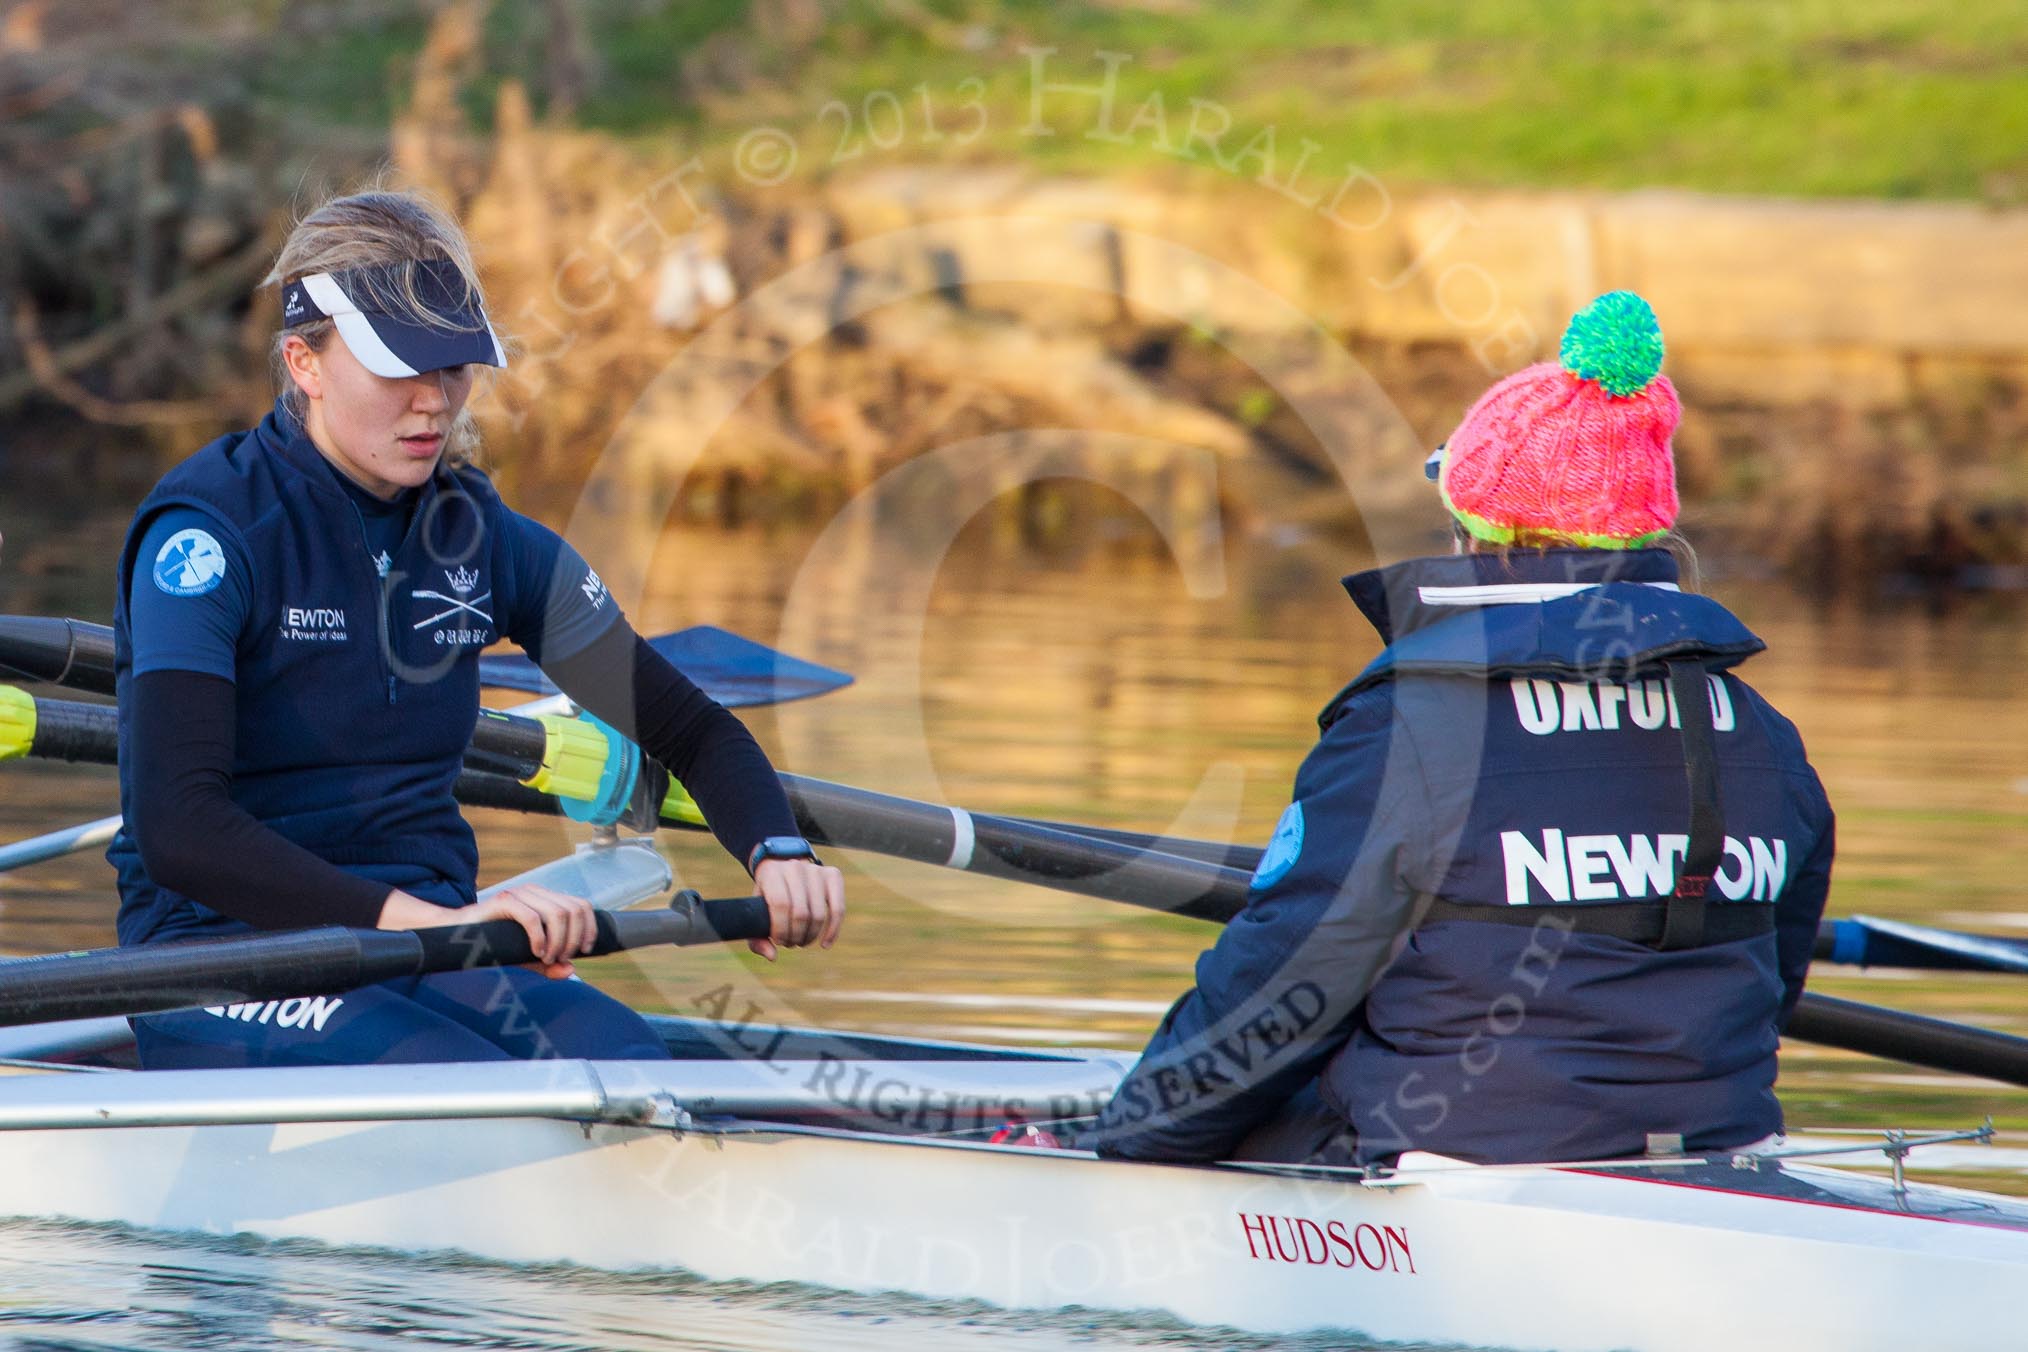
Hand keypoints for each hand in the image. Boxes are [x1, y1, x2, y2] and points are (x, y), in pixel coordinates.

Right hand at [378, 883, 595, 979]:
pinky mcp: (503, 901)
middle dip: (573, 939)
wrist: (455, 935)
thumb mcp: (525, 957)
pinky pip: (532, 917)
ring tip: (546, 958)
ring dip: (557, 941)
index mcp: (545, 899)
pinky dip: (539, 938)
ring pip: (558, 913)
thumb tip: (570, 971)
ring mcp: (519, 894)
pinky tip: (535, 952)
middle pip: (574, 910)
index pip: (582, 905)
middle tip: (558, 959)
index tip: (583, 951)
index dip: (589, 928)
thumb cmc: (493, 944)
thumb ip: (548, 964)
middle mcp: (535, 892)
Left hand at [748, 857, 844, 961]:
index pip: (780, 905)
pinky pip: (838, 909)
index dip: (781, 929)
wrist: (783, 864)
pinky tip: (825, 943)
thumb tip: (773, 957)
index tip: (778, 941)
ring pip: (819, 915)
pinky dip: (833, 930)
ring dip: (810, 936)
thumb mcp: (755, 911)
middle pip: (800, 913)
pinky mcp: (833, 876)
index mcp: (772, 873)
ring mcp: (816, 871)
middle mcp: (795, 868)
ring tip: (802, 941)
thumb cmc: (768, 894)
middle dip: (795, 936)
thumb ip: (756, 937)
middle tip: (791, 943)